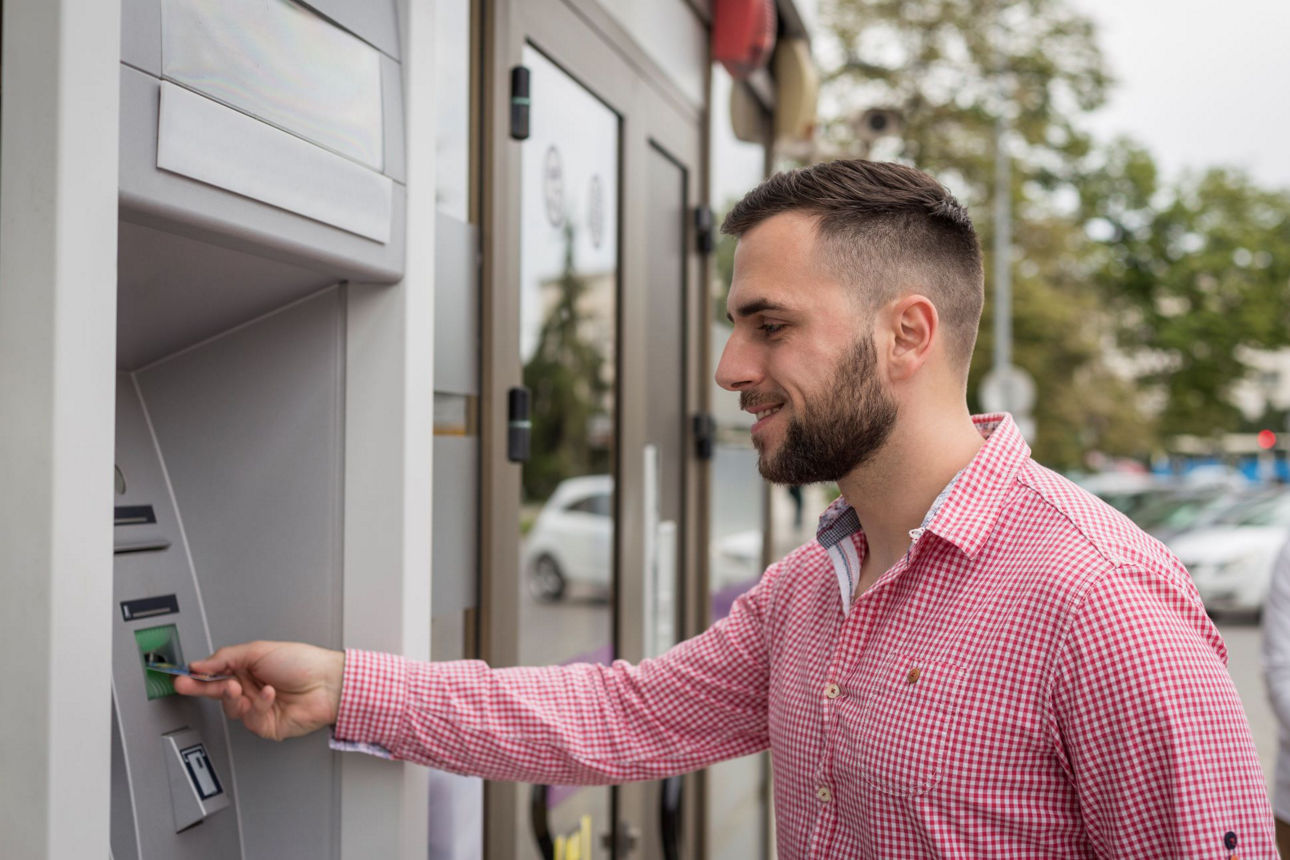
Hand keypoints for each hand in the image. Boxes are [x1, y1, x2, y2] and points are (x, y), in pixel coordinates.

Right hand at [173, 641, 344, 740]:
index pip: (215, 673)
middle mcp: (250, 688)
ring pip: (230, 708)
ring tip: (240, 688)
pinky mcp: (266, 725)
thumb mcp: (259, 650)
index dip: (197, 676)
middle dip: (201, 689)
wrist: (328, 683)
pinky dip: (257, 705)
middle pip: (217, 692)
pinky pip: (250, 720)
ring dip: (233, 697)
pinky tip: (268, 694)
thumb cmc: (303, 662)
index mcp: (248, 668)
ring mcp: (258, 707)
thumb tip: (200, 664)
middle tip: (187, 685)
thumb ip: (226, 658)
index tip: (182, 676)